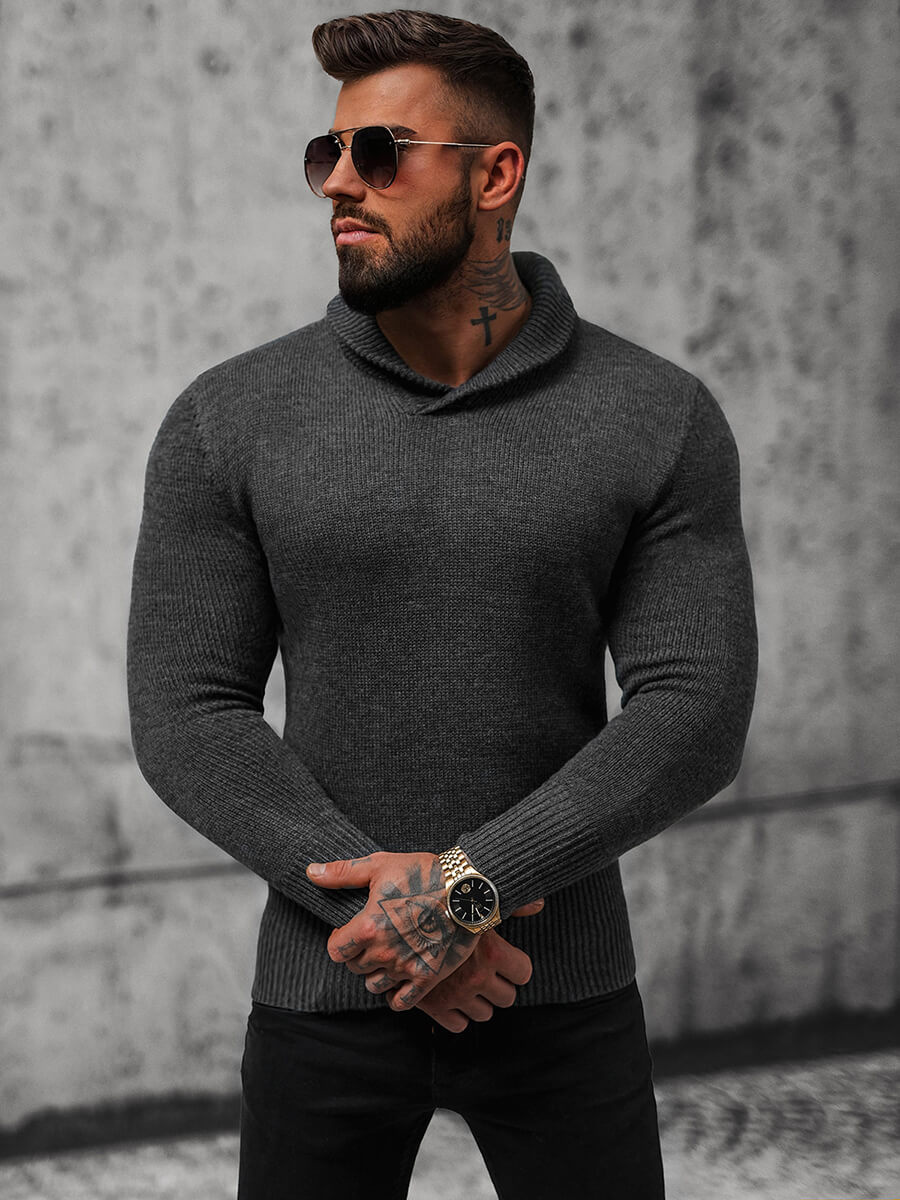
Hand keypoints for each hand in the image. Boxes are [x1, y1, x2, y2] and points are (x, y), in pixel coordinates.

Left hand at [307, 851, 478, 1011]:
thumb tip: (310, 872)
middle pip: (355, 968)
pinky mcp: (427, 977)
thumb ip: (342, 873)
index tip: (352, 932)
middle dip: (360, 954)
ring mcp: (405, 967)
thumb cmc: (422, 872)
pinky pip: (401, 1002)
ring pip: (374, 986)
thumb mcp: (379, 865)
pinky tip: (401, 978)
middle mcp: (384, 952)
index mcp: (368, 927)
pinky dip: (396, 995)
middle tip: (375, 938)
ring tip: (389, 954)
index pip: (336, 951)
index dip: (341, 941)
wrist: (466, 888)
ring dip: (377, 973)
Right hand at [411, 899, 543, 1032]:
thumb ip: (510, 904)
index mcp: (492, 951)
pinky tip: (449, 995)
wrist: (394, 912)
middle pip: (507, 997)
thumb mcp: (474, 899)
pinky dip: (455, 1014)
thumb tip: (540, 902)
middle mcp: (477, 976)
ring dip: (478, 1001)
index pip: (523, 972)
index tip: (507, 960)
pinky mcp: (432, 1006)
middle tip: (485, 971)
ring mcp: (455, 994)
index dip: (516, 966)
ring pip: (484, 1014)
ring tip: (465, 982)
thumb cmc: (436, 899)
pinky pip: (457, 1025)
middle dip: (498, 986)